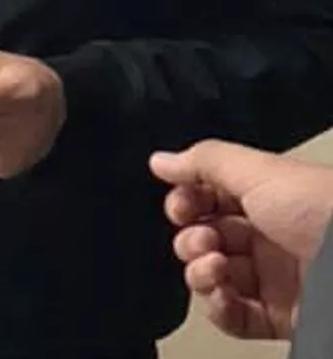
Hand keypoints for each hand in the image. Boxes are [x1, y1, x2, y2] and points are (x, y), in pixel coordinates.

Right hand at [148, 139, 332, 340]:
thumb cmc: (326, 209)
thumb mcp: (260, 170)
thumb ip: (205, 162)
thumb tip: (160, 160)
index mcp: (267, 199)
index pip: (209, 200)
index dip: (187, 203)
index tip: (182, 205)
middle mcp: (268, 236)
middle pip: (204, 239)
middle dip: (190, 238)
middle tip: (203, 237)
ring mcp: (272, 278)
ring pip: (211, 278)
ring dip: (199, 272)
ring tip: (215, 265)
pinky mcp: (278, 316)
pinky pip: (232, 317)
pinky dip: (216, 308)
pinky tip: (220, 294)